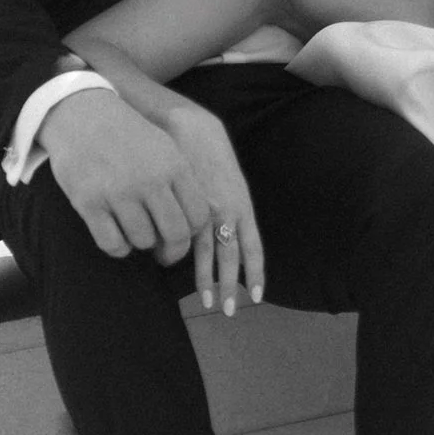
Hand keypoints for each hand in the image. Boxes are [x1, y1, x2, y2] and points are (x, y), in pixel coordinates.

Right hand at [38, 83, 248, 301]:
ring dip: (141, 243)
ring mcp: (119, 192)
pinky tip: (116, 236)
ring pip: (144, 242)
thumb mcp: (164, 147)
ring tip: (134, 231)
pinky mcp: (90, 202)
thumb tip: (194, 225)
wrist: (81, 112)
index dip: (192, 234)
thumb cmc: (126, 134)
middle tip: (163, 254)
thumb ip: (180, 182)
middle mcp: (150, 180)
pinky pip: (113, 244)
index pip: (199, 217)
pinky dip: (118, 248)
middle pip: (175, 236)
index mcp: (174, 166)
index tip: (181, 235)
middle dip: (172, 252)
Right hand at [160, 99, 266, 313]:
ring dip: (208, 281)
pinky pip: (185, 240)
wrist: (184, 124)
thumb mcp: (225, 174)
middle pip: (234, 256)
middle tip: (230, 311)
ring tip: (208, 303)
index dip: (256, 271)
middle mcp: (228, 210)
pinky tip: (176, 271)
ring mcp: (205, 210)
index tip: (257, 295)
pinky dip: (181, 259)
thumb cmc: (204, 145)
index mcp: (242, 203)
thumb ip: (226, 200)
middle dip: (233, 285)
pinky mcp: (181, 207)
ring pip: (210, 254)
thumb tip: (221, 222)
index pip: (254, 245)